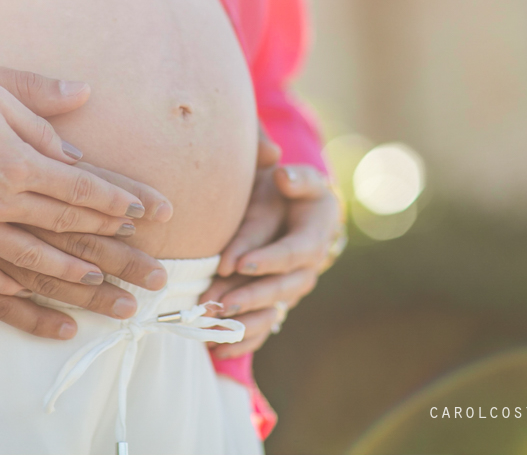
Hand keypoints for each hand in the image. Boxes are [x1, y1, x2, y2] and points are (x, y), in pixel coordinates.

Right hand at [0, 25, 172, 295]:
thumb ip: (40, 105)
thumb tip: (86, 106)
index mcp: (15, 159)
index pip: (81, 188)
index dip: (119, 202)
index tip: (149, 213)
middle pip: (66, 229)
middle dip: (114, 247)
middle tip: (150, 266)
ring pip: (32, 261)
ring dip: (74, 278)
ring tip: (105, 291)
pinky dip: (16, 294)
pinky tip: (41, 306)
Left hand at [200, 128, 343, 358]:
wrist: (298, 212)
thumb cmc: (293, 190)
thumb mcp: (299, 178)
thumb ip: (295, 178)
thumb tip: (283, 177)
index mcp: (314, 238)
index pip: (293, 253)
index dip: (269, 260)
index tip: (240, 263)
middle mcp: (305, 270)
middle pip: (281, 290)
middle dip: (251, 298)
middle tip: (221, 303)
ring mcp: (289, 291)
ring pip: (270, 314)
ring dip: (242, 324)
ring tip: (212, 329)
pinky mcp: (273, 304)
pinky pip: (261, 328)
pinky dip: (241, 341)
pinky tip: (215, 348)